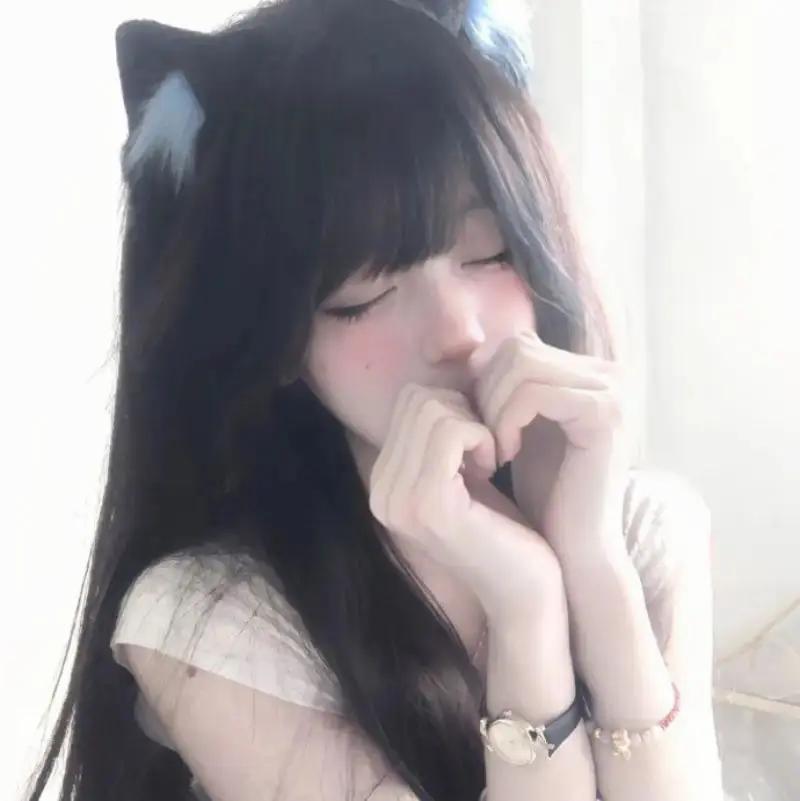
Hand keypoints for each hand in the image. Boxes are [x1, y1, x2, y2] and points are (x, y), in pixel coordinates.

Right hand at [367, 382, 564, 618]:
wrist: (527, 589)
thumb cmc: (504, 527)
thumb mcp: (463, 472)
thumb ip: (443, 432)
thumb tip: (447, 375)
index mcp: (385, 482)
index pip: (408, 402)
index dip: (453, 406)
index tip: (479, 441)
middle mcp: (380, 492)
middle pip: (416, 399)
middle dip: (462, 409)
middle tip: (487, 447)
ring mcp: (399, 500)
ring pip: (430, 409)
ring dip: (473, 422)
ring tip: (490, 457)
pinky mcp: (428, 504)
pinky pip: (449, 430)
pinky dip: (480, 434)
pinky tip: (494, 463)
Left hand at [472, 328, 632, 564]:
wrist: (574, 548)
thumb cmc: (544, 494)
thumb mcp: (519, 429)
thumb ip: (505, 389)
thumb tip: (474, 354)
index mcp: (588, 374)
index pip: (518, 345)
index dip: (486, 382)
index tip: (477, 427)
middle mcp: (607, 374)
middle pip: (517, 348)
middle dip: (486, 393)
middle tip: (481, 440)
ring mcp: (610, 391)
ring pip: (521, 363)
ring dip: (492, 408)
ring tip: (492, 450)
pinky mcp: (604, 414)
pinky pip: (533, 393)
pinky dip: (506, 421)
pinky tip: (504, 455)